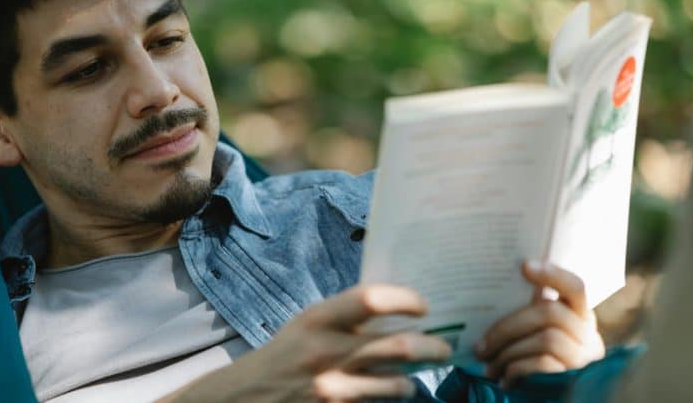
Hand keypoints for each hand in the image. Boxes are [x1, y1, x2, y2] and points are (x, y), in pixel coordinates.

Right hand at [163, 284, 451, 402]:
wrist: (247, 398)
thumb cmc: (285, 355)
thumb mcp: (309, 324)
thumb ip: (346, 316)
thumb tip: (398, 305)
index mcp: (319, 319)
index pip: (371, 299)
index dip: (406, 299)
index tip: (423, 305)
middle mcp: (327, 352)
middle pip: (401, 346)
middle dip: (434, 347)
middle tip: (445, 346)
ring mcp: (334, 388)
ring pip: (400, 383)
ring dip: (416, 378)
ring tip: (420, 372)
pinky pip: (382, 402)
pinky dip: (396, 395)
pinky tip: (396, 388)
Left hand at [474, 261, 604, 386]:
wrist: (556, 399)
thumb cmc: (540, 360)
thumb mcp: (540, 334)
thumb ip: (532, 313)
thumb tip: (501, 289)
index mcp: (580, 315)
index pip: (576, 287)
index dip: (552, 274)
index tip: (524, 266)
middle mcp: (589, 334)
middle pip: (550, 312)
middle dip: (508, 326)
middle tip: (480, 345)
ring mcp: (584, 356)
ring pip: (546, 339)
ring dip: (509, 351)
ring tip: (487, 365)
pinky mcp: (575, 377)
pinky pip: (544, 364)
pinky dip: (518, 369)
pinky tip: (504, 379)